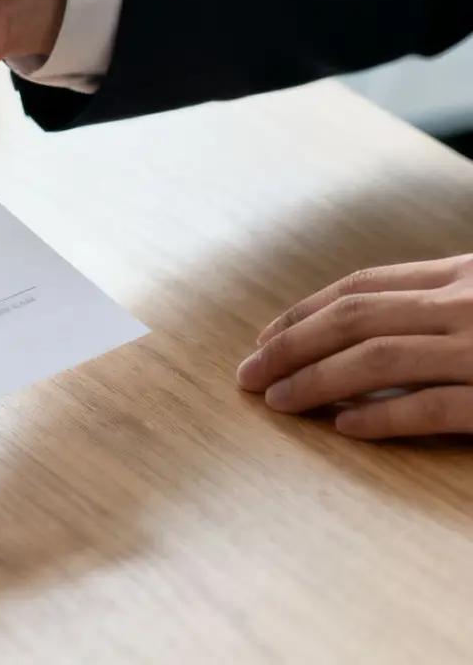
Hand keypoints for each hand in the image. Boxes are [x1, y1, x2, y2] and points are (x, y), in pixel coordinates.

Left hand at [238, 256, 472, 437]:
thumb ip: (439, 303)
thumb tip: (368, 326)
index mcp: (462, 274)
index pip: (363, 287)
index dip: (304, 313)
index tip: (263, 339)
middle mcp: (466, 305)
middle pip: (355, 319)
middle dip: (291, 347)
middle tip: (250, 375)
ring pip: (380, 359)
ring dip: (318, 380)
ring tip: (277, 401)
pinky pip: (432, 407)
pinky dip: (383, 416)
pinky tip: (344, 427)